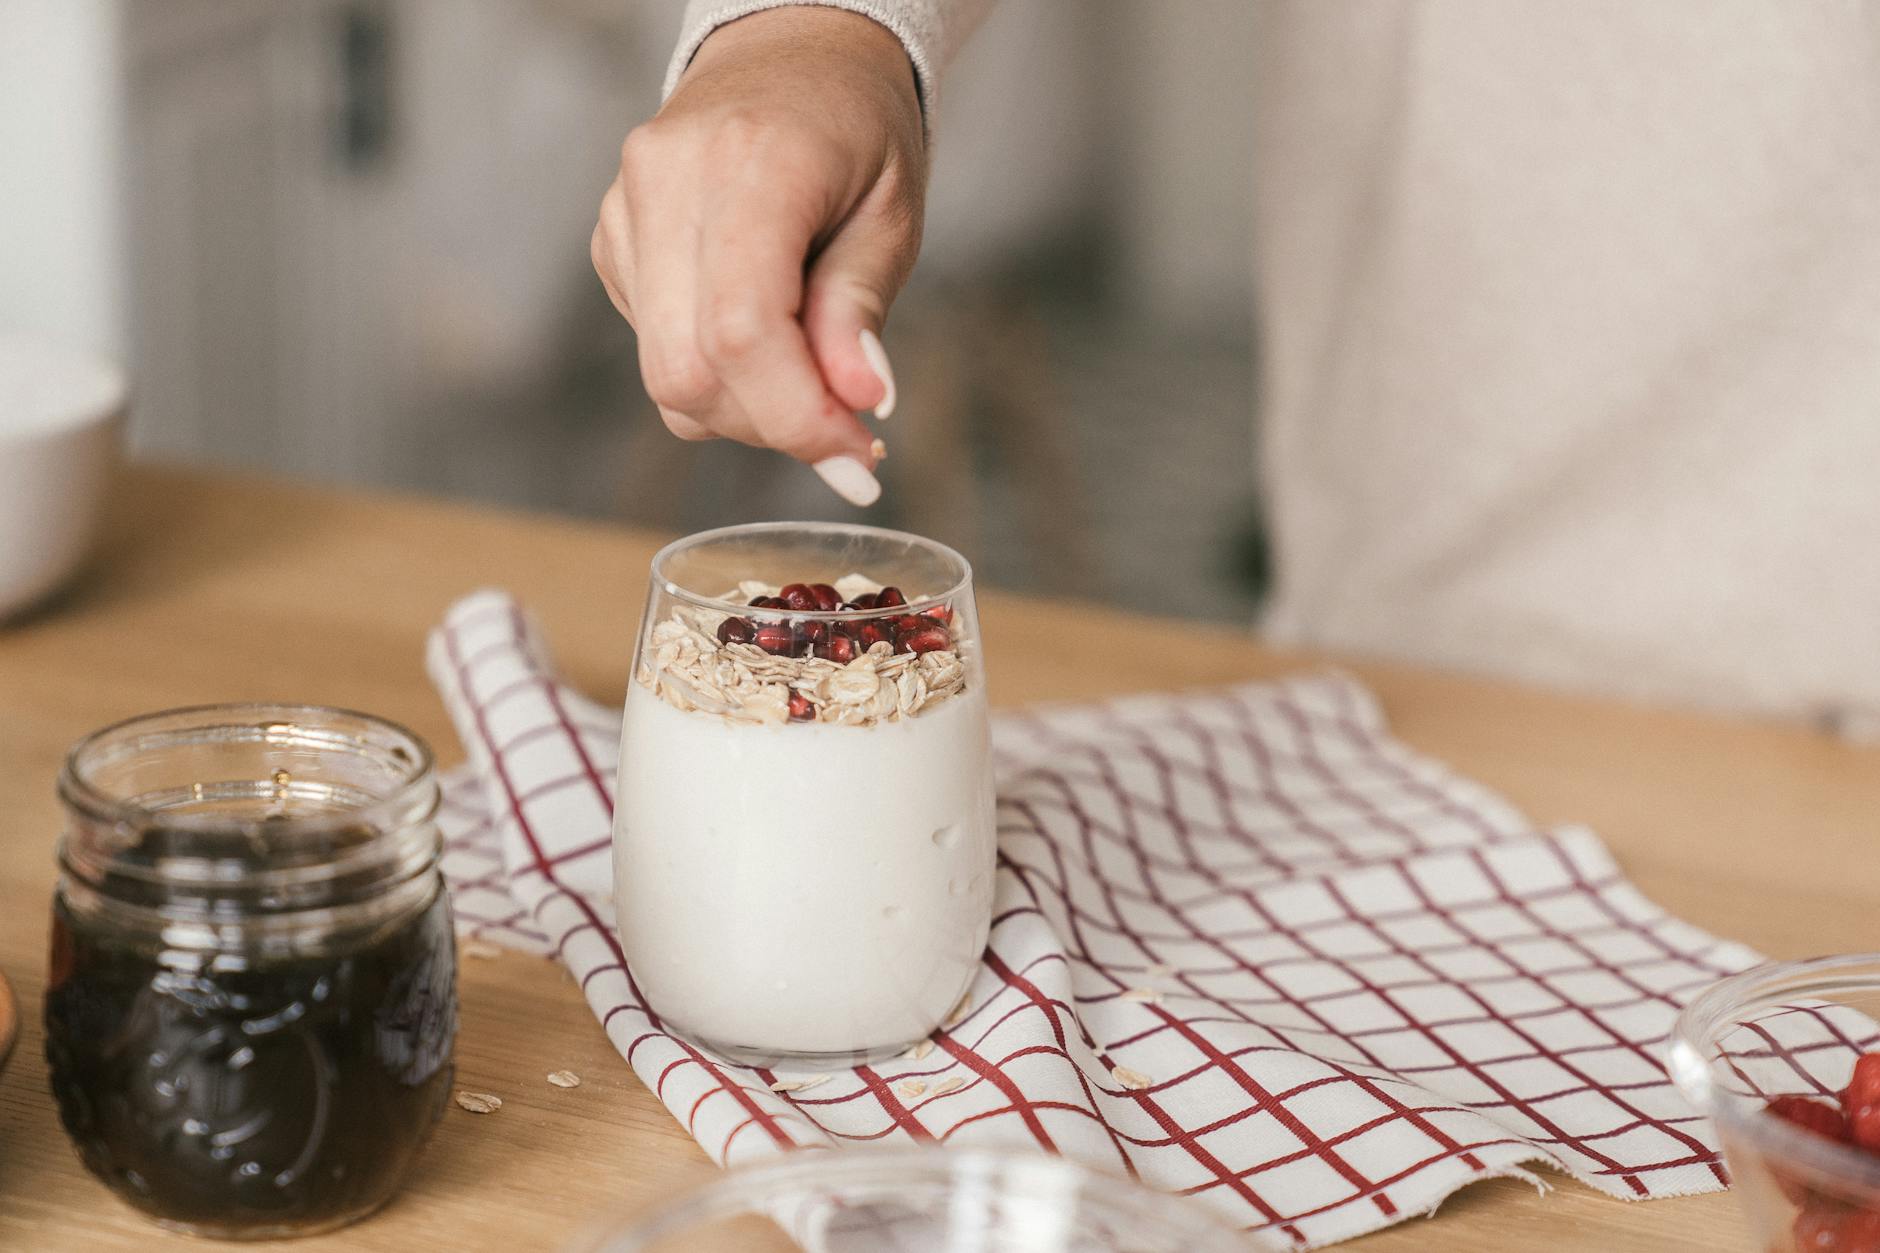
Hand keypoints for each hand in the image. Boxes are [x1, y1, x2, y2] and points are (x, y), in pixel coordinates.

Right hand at [592, 8, 924, 504]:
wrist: (789, 51)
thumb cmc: (855, 129)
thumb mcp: (891, 212)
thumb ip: (860, 308)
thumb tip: (857, 402)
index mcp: (751, 162)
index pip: (742, 332)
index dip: (796, 417)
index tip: (856, 458)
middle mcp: (668, 181)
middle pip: (688, 371)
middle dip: (772, 425)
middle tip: (844, 432)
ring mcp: (625, 209)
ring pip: (664, 374)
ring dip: (745, 408)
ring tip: (812, 375)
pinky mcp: (611, 238)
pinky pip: (655, 349)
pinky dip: (717, 371)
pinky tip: (764, 330)